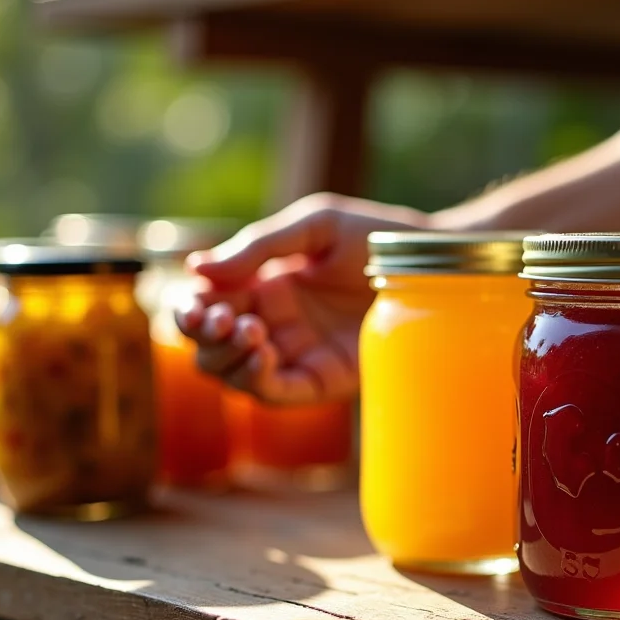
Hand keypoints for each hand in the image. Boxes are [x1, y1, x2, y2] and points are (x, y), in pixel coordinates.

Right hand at [176, 193, 429, 404]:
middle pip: (210, 347)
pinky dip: (257, 381)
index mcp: (263, 286)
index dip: (189, 309)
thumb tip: (196, 270)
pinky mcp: (323, 380)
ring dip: (227, 357)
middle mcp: (274, 324)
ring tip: (249, 330)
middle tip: (222, 320)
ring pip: (234, 375)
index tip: (196, 303)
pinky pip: (276, 393)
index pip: (206, 306)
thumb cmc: (376, 235)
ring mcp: (297, 354)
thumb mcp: (315, 226)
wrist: (430, 262)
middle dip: (203, 337)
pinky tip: (262, 353)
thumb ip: (258, 247)